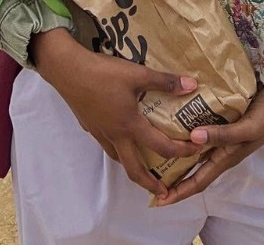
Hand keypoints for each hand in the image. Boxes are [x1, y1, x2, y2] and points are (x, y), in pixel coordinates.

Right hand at [31, 28, 201, 199]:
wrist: (68, 70)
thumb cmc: (103, 73)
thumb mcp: (137, 73)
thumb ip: (164, 81)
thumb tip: (191, 85)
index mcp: (130, 125)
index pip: (161, 146)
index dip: (181, 152)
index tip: (195, 154)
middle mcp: (116, 135)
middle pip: (134, 170)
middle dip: (150, 184)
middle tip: (163, 192)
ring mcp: (100, 132)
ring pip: (118, 158)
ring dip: (132, 166)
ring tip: (142, 165)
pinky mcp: (89, 125)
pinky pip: (106, 144)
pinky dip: (117, 148)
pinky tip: (118, 135)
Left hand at [153, 66, 263, 207]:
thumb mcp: (246, 128)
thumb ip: (222, 135)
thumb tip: (192, 139)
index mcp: (225, 158)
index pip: (197, 182)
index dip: (178, 193)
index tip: (157, 201)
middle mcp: (220, 149)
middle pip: (192, 169)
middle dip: (171, 177)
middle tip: (148, 177)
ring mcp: (221, 135)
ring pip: (194, 150)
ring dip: (176, 154)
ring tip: (153, 151)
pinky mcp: (221, 120)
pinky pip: (199, 130)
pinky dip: (185, 131)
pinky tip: (172, 122)